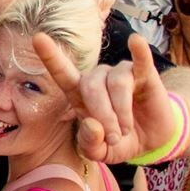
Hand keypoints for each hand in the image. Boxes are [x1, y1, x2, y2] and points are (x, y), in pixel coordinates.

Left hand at [36, 30, 168, 164]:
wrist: (152, 141)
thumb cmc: (119, 142)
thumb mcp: (101, 152)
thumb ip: (90, 144)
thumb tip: (91, 124)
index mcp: (80, 94)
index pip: (62, 73)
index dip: (50, 56)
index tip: (38, 38)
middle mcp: (97, 79)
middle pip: (91, 87)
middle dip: (102, 115)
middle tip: (113, 138)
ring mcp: (120, 73)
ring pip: (116, 83)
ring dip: (121, 111)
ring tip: (126, 130)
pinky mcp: (144, 74)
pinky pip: (141, 60)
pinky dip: (139, 52)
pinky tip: (136, 41)